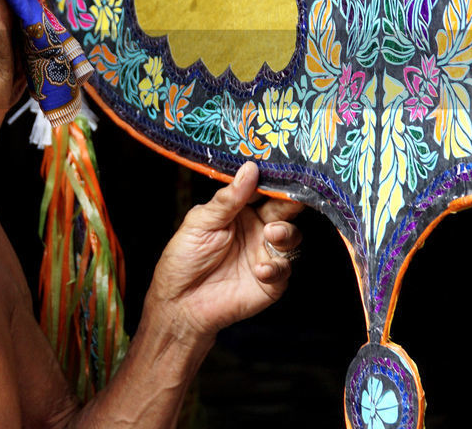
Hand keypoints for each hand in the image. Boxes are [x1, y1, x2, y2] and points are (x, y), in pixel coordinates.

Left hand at [142, 161, 302, 344]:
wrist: (180, 303)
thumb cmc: (184, 259)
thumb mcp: (200, 222)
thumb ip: (227, 199)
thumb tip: (250, 169)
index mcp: (240, 211)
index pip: (262, 191)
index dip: (273, 180)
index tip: (282, 170)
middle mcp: (257, 230)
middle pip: (284, 211)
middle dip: (290, 203)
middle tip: (291, 199)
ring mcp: (265, 254)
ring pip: (291, 237)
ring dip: (286, 233)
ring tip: (272, 234)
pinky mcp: (271, 281)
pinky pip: (283, 270)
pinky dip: (276, 268)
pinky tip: (260, 270)